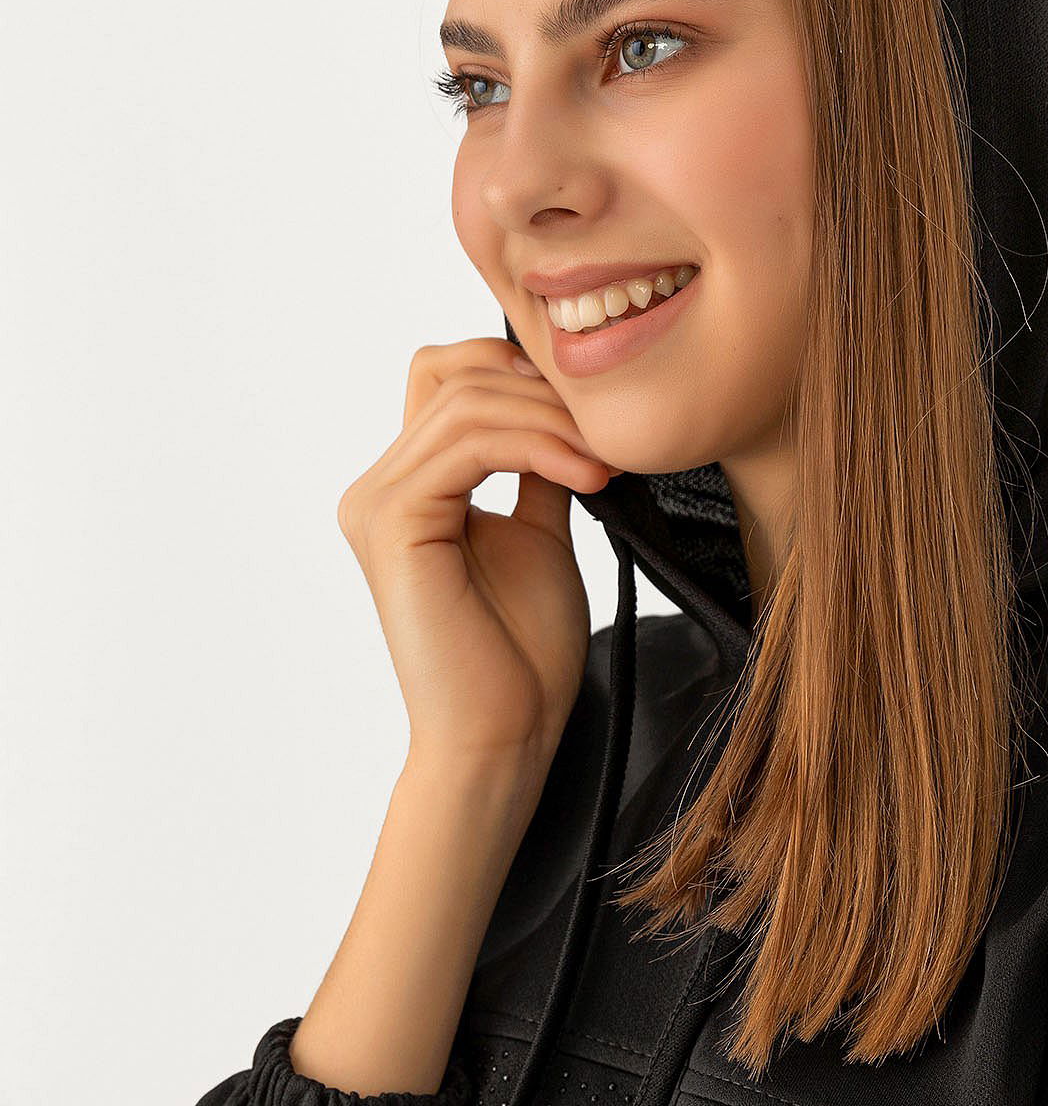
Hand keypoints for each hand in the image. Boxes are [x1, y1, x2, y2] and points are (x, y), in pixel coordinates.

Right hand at [337, 336, 616, 766]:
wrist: (505, 733)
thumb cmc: (521, 655)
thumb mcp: (540, 536)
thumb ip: (537, 469)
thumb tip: (566, 411)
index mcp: (409, 489)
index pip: (448, 376)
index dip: (520, 371)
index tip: (597, 414)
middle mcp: (378, 489)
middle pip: (456, 376)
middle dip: (546, 393)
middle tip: (612, 434)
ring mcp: (376, 503)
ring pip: (466, 403)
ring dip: (552, 421)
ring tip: (606, 462)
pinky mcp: (392, 523)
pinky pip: (468, 444)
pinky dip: (536, 447)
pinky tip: (586, 477)